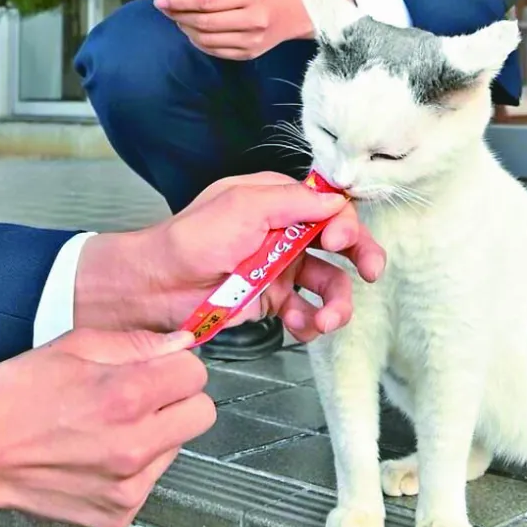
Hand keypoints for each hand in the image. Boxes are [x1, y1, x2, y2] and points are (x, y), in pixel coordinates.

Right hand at [0, 328, 214, 526]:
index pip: (196, 373)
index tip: (158, 365)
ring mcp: (129, 486)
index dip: (175, 363)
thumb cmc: (16, 392)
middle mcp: (135, 445)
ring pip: (176, 447)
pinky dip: (132, 466)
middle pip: (202, 414)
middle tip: (143, 393)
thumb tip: (180, 343)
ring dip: (155, 433)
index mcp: (128, 395)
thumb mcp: (75, 346)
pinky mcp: (118, 514)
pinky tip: (95, 453)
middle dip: (178, 398)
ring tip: (106, 425)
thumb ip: (136, 343)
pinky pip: (149, 480)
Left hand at [75, 172, 385, 342]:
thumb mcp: (241, 207)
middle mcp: (282, 232)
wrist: (156, 288)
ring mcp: (278, 269)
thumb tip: (336, 200)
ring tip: (327, 319)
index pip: (327, 205)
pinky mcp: (271, 302)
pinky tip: (299, 326)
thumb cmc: (190, 240)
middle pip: (339, 243)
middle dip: (360, 256)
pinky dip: (310, 322)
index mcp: (274, 201)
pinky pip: (306, 312)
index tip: (340, 239)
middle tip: (371, 271)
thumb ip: (291, 202)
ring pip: (329, 283)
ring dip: (337, 302)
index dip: (343, 222)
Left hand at [151, 0, 302, 59]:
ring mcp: (251, 41)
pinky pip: (215, 51)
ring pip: (206, 40)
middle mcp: (252, 21)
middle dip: (179, 16)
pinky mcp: (249, 54)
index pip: (207, 1)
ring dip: (187, 30)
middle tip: (167, 8)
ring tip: (181, 19)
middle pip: (204, 23)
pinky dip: (200, 42)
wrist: (300, 12)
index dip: (180, 2)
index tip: (162, 0)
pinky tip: (195, 32)